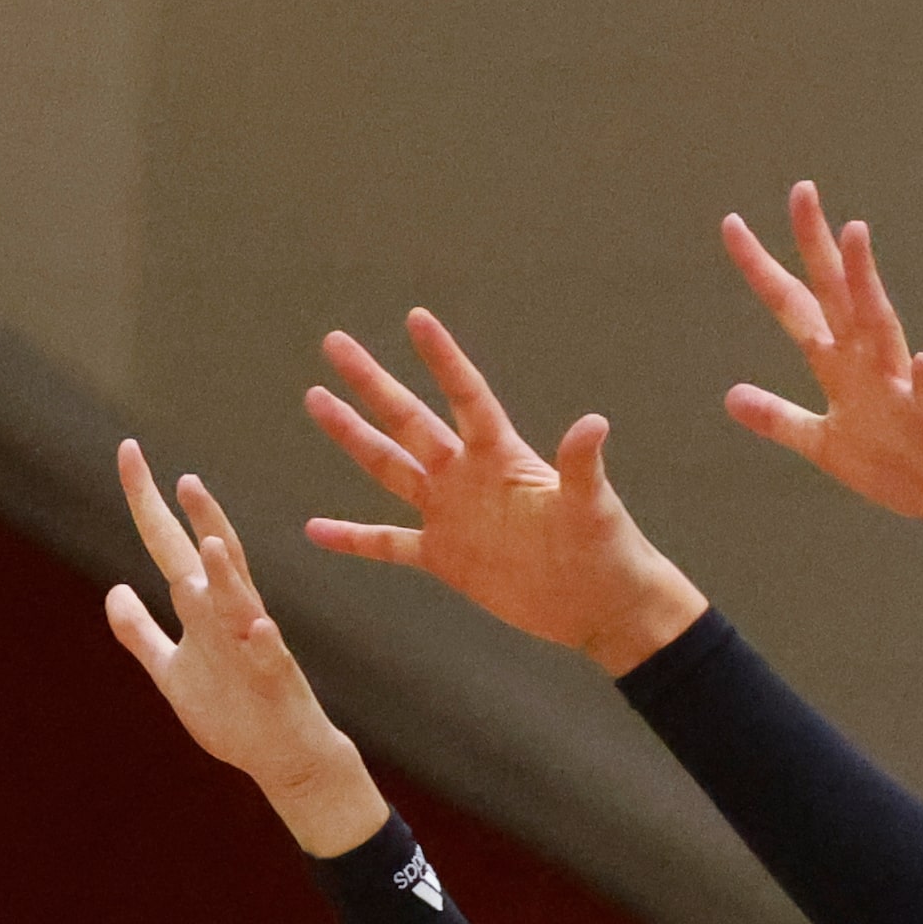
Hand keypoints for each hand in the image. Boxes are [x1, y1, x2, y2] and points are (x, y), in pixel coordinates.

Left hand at [105, 440, 387, 858]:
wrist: (282, 757)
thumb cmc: (232, 710)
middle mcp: (230, 616)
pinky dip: (265, 641)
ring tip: (211, 541)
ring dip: (228, 575)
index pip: (170, 544)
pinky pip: (271, 659)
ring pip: (241, 603)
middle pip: (211, 558)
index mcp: (203, 609)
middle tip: (180, 477)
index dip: (147, 502)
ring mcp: (254, 646)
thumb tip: (115, 589)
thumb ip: (140, 631)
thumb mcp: (170, 670)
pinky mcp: (274, 682)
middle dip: (198, 519)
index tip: (129, 452)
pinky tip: (260, 626)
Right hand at [303, 309, 708, 674]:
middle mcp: (467, 477)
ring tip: (317, 399)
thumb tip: (593, 422)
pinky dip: (353, 539)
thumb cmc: (607, 549)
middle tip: (335, 343)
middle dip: (372, 383)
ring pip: (390, 468)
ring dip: (353, 436)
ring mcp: (451, 515)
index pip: (465, 396)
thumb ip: (581, 465)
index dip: (442, 359)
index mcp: (501, 457)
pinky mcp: (445, 558)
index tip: (416, 318)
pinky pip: (388, 544)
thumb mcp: (593, 505)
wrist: (600, 605)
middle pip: (409, 420)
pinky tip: (316, 529)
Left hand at [723, 180, 922, 568]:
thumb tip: (729, 395)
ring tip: (854, 234)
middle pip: (837, 296)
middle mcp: (871, 365)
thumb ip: (780, 420)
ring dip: (868, 284)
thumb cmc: (900, 467)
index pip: (796, 307)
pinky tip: (922, 361)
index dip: (763, 270)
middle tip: (800, 190)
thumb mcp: (825, 447)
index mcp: (841, 369)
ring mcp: (905, 389)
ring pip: (883, 328)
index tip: (732, 224)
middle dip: (817, 247)